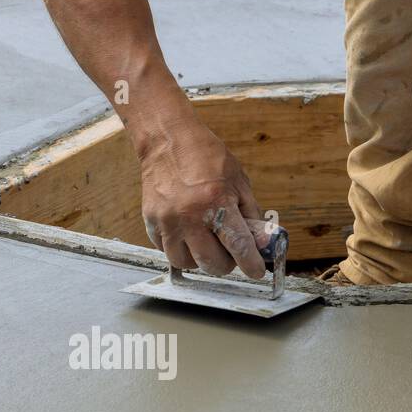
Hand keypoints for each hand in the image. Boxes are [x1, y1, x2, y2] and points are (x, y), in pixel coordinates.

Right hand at [138, 120, 266, 278]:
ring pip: (186, 262)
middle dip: (225, 263)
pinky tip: (187, 236)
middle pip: (211, 262)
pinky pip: (166, 250)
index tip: (255, 272)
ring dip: (200, 260)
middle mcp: (190, 215)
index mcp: (217, 201)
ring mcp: (168, 220)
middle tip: (229, 254)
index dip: (250, 264)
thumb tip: (260, 243)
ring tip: (206, 246)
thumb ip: (249, 214)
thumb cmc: (206, 157)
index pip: (238, 246)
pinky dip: (180, 249)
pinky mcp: (151, 221)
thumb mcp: (238, 180)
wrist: (167, 140)